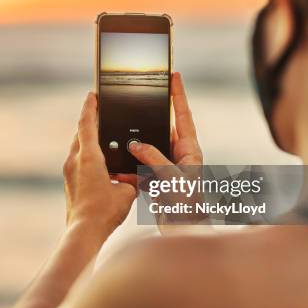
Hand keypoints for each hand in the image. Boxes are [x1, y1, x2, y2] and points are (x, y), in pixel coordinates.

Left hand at [62, 92, 136, 236]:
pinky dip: (86, 154)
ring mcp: (69, 171)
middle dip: (90, 121)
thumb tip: (134, 176)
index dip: (90, 106)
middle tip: (101, 112)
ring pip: (77, 147)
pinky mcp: (69, 182)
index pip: (87, 123)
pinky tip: (98, 161)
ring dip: (87, 139)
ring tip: (102, 136)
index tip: (93, 94)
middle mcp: (75, 160)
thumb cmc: (105, 212)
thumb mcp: (127, 191)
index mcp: (89, 157)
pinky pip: (77, 160)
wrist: (84, 232)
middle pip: (80, 133)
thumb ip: (132, 178)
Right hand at [114, 73, 204, 229]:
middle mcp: (180, 156)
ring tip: (120, 139)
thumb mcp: (171, 179)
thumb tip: (135, 145)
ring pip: (148, 148)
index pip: (183, 115)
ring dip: (134, 147)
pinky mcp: (158, 180)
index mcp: (190, 151)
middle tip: (138, 99)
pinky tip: (117, 169)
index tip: (173, 75)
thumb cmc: (186, 207)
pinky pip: (140, 167)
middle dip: (149, 118)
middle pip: (162, 128)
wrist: (184, 232)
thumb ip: (154, 158)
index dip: (178, 94)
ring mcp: (168, 168)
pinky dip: (129, 168)